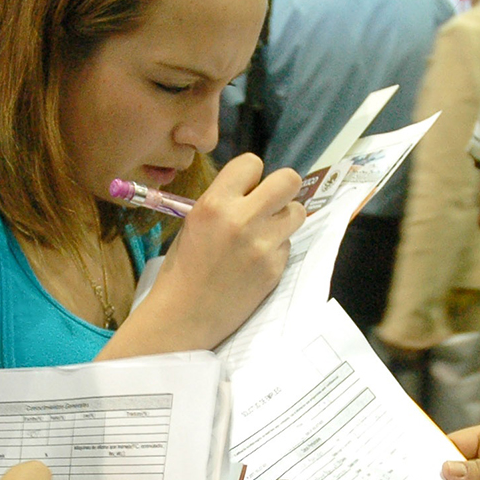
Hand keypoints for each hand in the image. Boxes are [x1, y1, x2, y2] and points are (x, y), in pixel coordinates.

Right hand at [136, 155, 304, 350]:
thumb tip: (253, 190)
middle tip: (271, 203)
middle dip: (283, 189)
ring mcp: (262, 245)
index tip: (247, 189)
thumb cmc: (182, 269)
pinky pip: (288, 245)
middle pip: (289, 180)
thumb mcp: (193, 222)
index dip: (251, 176)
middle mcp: (241, 219)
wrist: (183, 316)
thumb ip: (224, 201)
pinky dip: (276, 250)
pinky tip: (256, 262)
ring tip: (265, 233)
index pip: (252, 163)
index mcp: (214, 204)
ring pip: (297, 212)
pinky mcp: (274, 268)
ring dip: (285, 218)